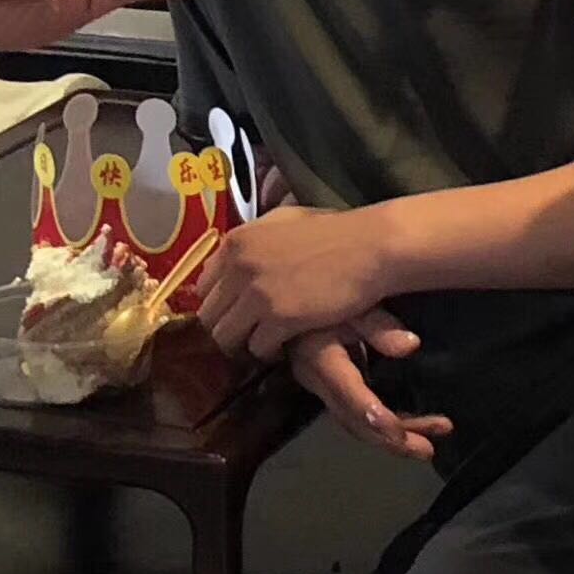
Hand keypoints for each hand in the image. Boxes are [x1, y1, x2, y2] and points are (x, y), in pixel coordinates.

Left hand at [196, 204, 392, 358]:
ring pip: (226, 337)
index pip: (202, 286)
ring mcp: (257, 293)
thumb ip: (252, 240)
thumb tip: (232, 257)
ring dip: (246, 344)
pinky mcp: (280, 318)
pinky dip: (271, 351)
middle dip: (229, 327)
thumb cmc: (334, 232)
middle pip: (209, 316)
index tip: (239, 312)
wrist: (371, 247)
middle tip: (252, 333)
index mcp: (235, 242)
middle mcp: (238, 266)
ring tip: (268, 341)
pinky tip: (287, 344)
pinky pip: (257, 348)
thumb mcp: (282, 222)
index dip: (221, 303)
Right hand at [289, 310, 452, 462]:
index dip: (374, 417)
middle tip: (427, 452)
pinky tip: (414, 424)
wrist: (290, 298)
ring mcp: (323, 388)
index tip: (401, 435)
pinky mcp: (331, 388)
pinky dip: (385, 423)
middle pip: (353, 420)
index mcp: (321, 359)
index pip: (349, 395)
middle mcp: (319, 381)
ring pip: (356, 422)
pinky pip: (357, 413)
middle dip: (390, 440)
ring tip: (432, 441)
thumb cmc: (325, 291)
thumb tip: (412, 346)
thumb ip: (377, 325)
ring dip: (393, 436)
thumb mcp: (351, 300)